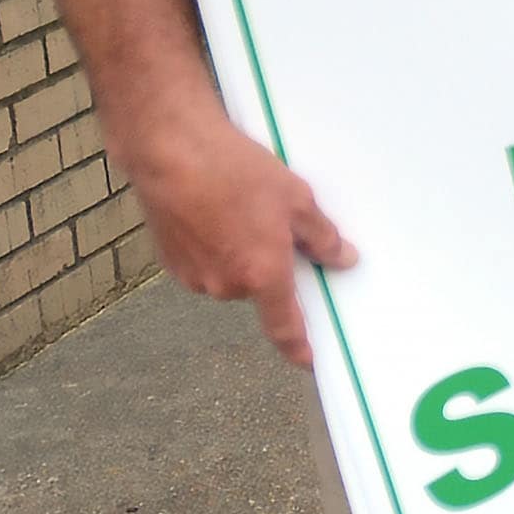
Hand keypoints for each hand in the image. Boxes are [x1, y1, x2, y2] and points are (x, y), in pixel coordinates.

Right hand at [126, 110, 357, 367]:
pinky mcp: (170, 262)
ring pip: (232, 274)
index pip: (284, 326)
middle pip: (261, 289)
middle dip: (271, 265)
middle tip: (277, 226)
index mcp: (262, 275)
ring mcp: (194, 276)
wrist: (169, 151)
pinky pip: (206, 263)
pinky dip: (215, 246)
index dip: (298, 347)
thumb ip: (323, 237)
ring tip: (240, 208)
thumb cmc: (235, 170)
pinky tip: (215, 212)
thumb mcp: (297, 199)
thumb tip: (344, 261)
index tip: (310, 362)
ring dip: (241, 253)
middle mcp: (226, 285)